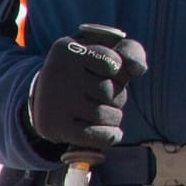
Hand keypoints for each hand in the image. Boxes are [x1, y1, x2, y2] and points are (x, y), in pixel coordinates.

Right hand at [27, 29, 148, 149]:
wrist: (45, 97)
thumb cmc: (85, 70)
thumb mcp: (104, 50)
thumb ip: (130, 50)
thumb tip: (139, 67)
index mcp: (68, 49)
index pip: (115, 63)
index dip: (119, 72)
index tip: (107, 73)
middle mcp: (57, 73)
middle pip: (110, 90)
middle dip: (117, 95)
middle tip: (105, 96)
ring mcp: (54, 102)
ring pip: (104, 115)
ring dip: (114, 116)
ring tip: (104, 111)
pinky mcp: (55, 127)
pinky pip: (93, 136)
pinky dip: (108, 136)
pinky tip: (112, 133)